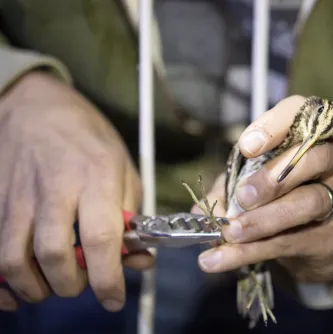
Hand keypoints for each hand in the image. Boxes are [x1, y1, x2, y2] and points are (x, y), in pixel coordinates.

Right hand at [0, 72, 153, 311]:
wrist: (34, 107)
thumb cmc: (88, 137)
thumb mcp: (124, 167)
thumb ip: (132, 216)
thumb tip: (139, 260)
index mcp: (95, 177)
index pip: (101, 238)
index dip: (107, 277)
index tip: (113, 298)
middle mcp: (54, 189)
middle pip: (54, 255)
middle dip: (70, 285)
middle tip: (81, 284)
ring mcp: (18, 197)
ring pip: (14, 259)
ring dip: (34, 287)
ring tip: (52, 285)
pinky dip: (1, 280)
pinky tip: (17, 285)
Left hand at [193, 95, 332, 283]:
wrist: (319, 240)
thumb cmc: (285, 195)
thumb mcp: (257, 180)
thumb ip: (231, 186)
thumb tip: (199, 208)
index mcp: (316, 134)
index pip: (304, 113)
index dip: (276, 125)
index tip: (246, 146)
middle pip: (316, 157)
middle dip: (276, 176)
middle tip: (243, 196)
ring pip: (308, 203)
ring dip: (265, 218)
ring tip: (231, 232)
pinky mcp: (332, 238)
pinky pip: (290, 241)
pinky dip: (251, 250)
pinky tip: (219, 259)